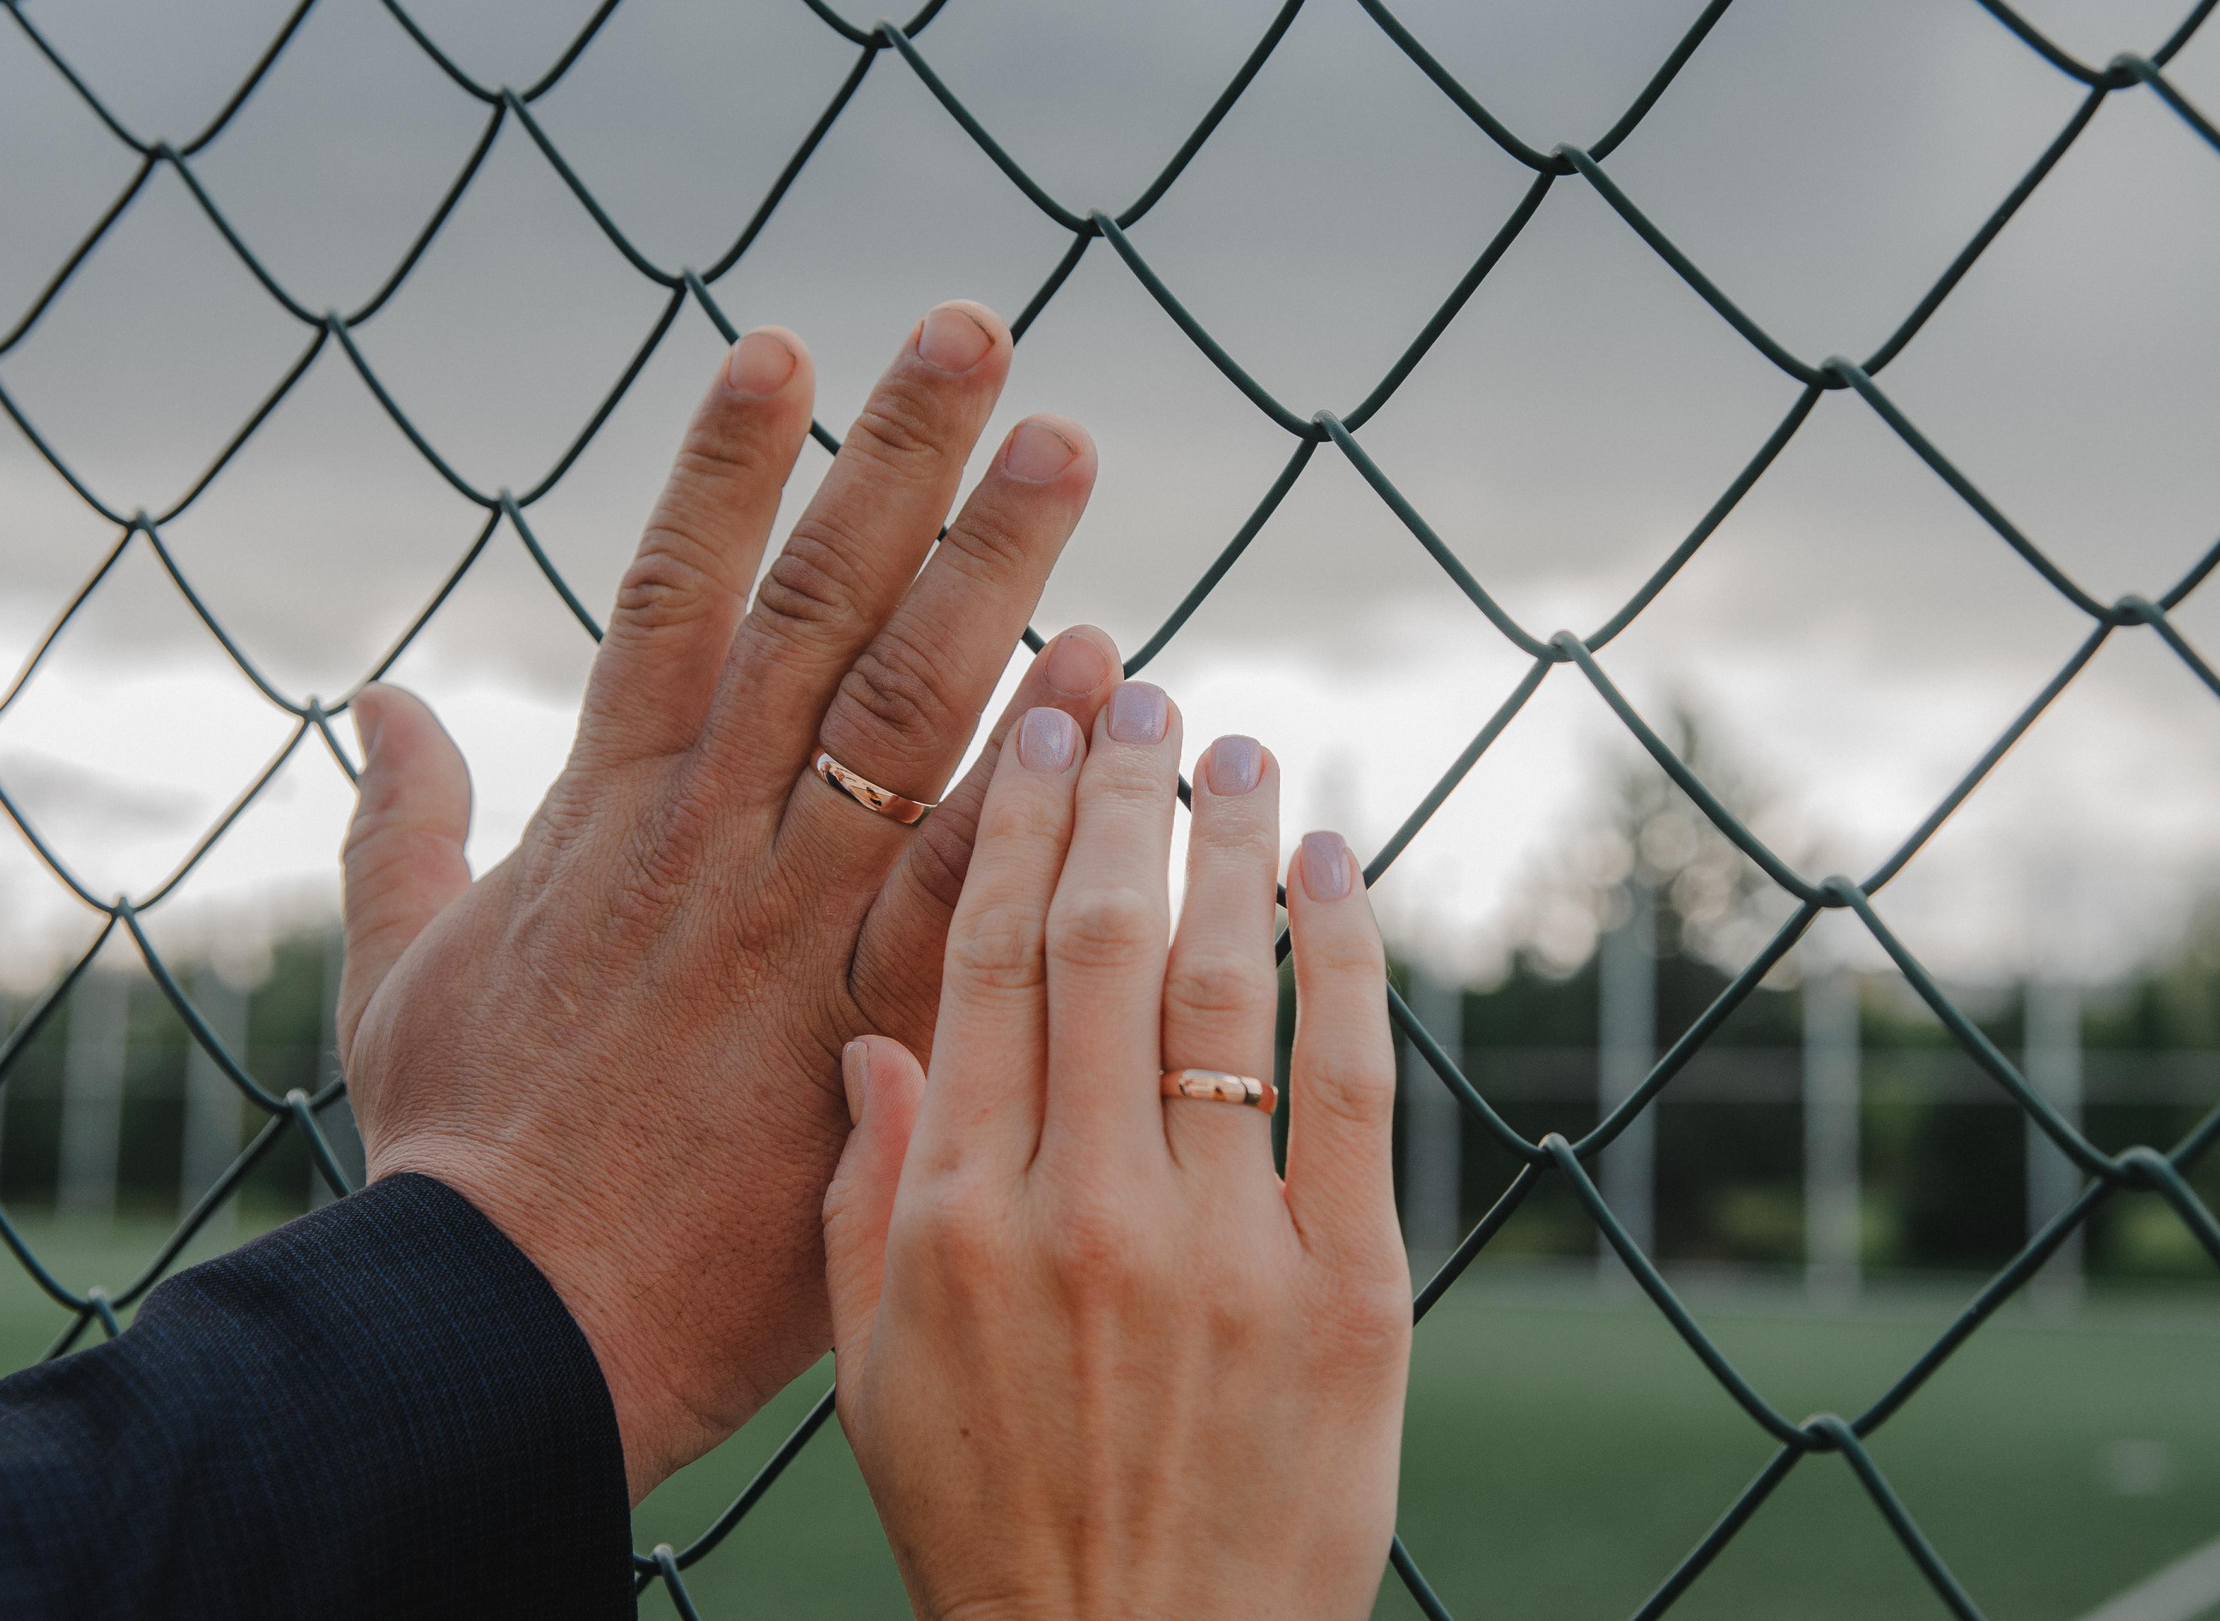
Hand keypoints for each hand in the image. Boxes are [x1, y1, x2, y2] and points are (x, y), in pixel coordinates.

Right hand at [334, 304, 1121, 1498]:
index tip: (782, 344)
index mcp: (607, 807)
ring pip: (908, 711)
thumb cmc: (466, 1152)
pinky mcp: (877, 1015)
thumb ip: (399, 822)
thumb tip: (376, 701)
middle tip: (977, 334)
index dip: (725, 463)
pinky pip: (971, 869)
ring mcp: (802, 918)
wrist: (524, 1323)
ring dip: (992, 569)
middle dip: (897, 462)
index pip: (672, 591)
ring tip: (1064, 447)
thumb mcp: (401, 968)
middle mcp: (716, 832)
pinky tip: (1113, 680)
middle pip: (819, 608)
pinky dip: (1040, 771)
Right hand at [821, 688, 1413, 1620]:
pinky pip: (1348, 1082)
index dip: (1012, 832)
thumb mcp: (874, 1376)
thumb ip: (868, 1197)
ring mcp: (1225, 1249)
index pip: (980, 969)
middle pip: (1099, 947)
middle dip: (1119, 799)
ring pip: (1223, 988)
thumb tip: (874, 1037)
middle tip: (1140, 695)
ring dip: (1229, 845)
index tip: (1036, 734)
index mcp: (955, 1223)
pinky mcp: (1350, 1292)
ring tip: (1236, 751)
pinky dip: (1344, 955)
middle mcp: (1084, 1213)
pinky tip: (1333, 864)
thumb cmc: (998, 1525)